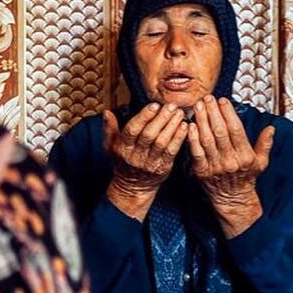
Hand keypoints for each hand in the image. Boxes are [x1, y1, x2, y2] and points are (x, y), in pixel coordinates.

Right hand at [103, 105, 186, 220]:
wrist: (132, 187)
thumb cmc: (123, 162)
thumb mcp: (110, 146)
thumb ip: (109, 129)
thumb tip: (107, 112)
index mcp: (123, 148)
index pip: (133, 130)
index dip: (144, 117)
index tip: (154, 105)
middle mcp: (136, 156)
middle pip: (149, 135)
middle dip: (161, 118)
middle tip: (171, 106)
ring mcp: (150, 163)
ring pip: (162, 142)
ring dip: (172, 126)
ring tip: (179, 114)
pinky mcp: (163, 167)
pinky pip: (172, 152)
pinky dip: (179, 138)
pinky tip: (185, 127)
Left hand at [187, 97, 274, 237]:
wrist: (233, 200)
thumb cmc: (246, 179)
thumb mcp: (261, 163)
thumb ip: (265, 144)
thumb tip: (271, 128)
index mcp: (245, 156)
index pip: (236, 129)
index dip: (228, 113)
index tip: (222, 101)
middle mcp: (230, 160)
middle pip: (220, 131)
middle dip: (212, 112)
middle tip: (207, 98)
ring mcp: (215, 166)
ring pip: (207, 139)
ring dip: (201, 120)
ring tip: (198, 106)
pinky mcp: (202, 171)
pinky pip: (196, 152)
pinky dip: (192, 138)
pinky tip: (190, 125)